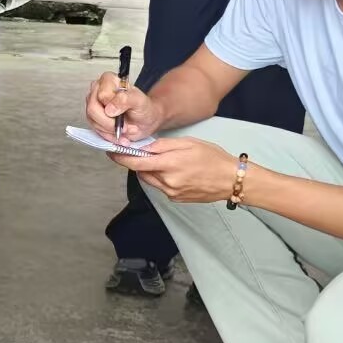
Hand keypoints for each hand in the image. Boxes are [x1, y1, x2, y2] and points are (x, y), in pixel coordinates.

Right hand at [86, 72, 162, 142]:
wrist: (145, 121)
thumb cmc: (143, 108)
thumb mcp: (140, 101)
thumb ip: (126, 99)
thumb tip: (109, 109)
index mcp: (108, 80)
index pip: (102, 95)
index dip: (112, 107)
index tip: (125, 112)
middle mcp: (97, 90)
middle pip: (93, 108)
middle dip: (109, 123)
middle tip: (125, 126)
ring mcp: (94, 104)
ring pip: (93, 120)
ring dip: (110, 130)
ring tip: (125, 130)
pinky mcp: (93, 117)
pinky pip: (95, 129)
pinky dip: (109, 135)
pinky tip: (120, 136)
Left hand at [111, 137, 238, 203]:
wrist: (231, 180)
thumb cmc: (213, 158)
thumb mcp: (188, 143)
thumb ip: (163, 145)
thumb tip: (144, 147)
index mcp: (170, 165)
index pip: (136, 163)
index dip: (120, 158)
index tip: (111, 151)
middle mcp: (168, 182)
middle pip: (141, 172)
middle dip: (138, 162)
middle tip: (143, 152)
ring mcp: (171, 192)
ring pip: (149, 180)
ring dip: (149, 170)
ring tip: (165, 161)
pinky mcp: (176, 199)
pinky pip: (160, 187)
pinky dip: (161, 178)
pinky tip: (175, 172)